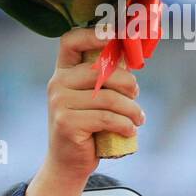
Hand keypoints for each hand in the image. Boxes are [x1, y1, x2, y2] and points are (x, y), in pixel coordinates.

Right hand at [26, 26, 144, 195]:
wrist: (68, 162)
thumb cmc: (88, 126)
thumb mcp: (96, 97)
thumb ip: (108, 77)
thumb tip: (132, 54)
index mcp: (63, 71)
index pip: (71, 41)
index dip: (93, 34)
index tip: (115, 36)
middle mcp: (57, 83)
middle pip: (101, 70)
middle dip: (127, 83)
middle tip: (136, 96)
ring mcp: (59, 103)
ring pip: (108, 97)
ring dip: (131, 109)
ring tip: (138, 118)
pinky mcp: (66, 122)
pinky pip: (106, 117)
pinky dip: (125, 124)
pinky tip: (130, 130)